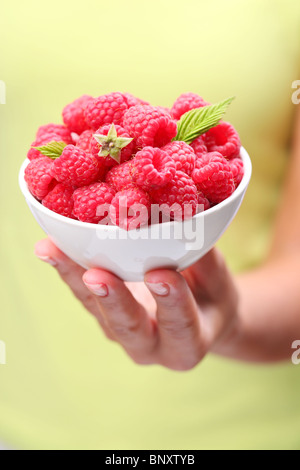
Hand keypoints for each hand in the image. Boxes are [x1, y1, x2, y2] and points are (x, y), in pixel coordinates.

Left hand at [35, 238, 238, 370]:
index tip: (162, 274)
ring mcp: (121, 333)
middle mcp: (151, 347)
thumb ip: (205, 259)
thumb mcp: (219, 281)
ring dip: (75, 279)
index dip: (172, 302)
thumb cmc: (212, 297)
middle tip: (97, 275)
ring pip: (95, 310)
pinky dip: (66, 270)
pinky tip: (48, 247)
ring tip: (52, 250)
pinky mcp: (103, 316)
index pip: (181, 325)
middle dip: (112, 301)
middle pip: (130, 328)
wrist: (196, 315)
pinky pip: (83, 295)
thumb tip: (188, 217)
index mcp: (189, 344)